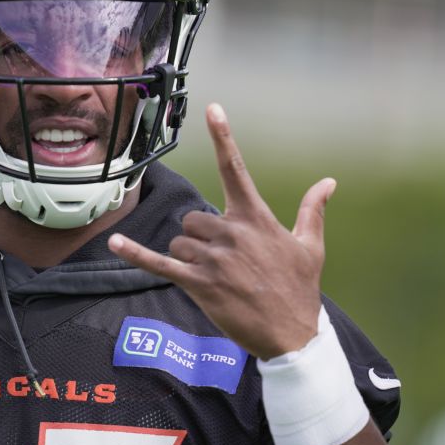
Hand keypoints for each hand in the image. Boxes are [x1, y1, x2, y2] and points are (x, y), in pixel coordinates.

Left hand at [108, 103, 335, 359]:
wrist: (292, 335)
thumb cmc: (300, 289)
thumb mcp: (311, 247)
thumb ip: (312, 210)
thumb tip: (329, 181)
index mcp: (256, 218)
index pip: (236, 168)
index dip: (223, 137)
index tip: (212, 108)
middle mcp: (233, 232)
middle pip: (193, 218)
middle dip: (200, 238)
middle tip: (223, 263)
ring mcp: (214, 258)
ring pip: (180, 242)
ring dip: (189, 258)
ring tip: (216, 279)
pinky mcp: (198, 283)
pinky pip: (159, 263)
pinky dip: (135, 253)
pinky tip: (115, 242)